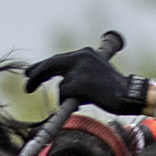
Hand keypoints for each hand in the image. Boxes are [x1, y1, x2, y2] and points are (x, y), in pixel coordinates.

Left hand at [22, 47, 148, 115]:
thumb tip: (60, 80)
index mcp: (84, 53)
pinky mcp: (81, 83)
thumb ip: (77, 72)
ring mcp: (80, 69)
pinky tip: (86, 100)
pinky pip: (65, 95)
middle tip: (27, 86)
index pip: (56, 59)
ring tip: (86, 97)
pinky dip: (71, 101)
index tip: (28, 72)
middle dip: (36, 76)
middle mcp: (81, 57)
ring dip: (68, 96)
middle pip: (50, 66)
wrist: (128, 93)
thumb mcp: (94, 71)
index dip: (41, 67)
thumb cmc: (112, 87)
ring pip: (61, 86)